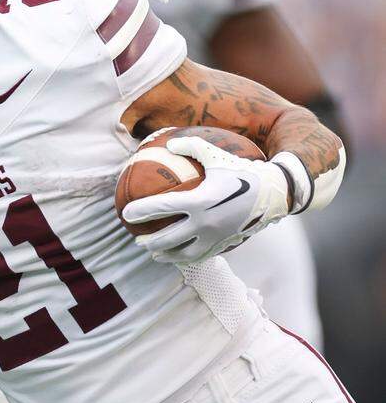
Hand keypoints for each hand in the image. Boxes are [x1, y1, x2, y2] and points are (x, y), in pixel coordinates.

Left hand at [121, 136, 290, 263]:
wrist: (277, 192)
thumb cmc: (244, 170)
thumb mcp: (216, 154)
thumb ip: (191, 146)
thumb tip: (169, 143)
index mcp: (200, 200)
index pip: (162, 208)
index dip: (140, 212)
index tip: (126, 214)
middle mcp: (206, 222)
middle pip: (167, 238)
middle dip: (148, 240)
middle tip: (136, 238)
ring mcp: (216, 236)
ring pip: (183, 253)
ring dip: (165, 254)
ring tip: (153, 253)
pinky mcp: (226, 244)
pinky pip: (202, 255)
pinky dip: (186, 258)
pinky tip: (178, 257)